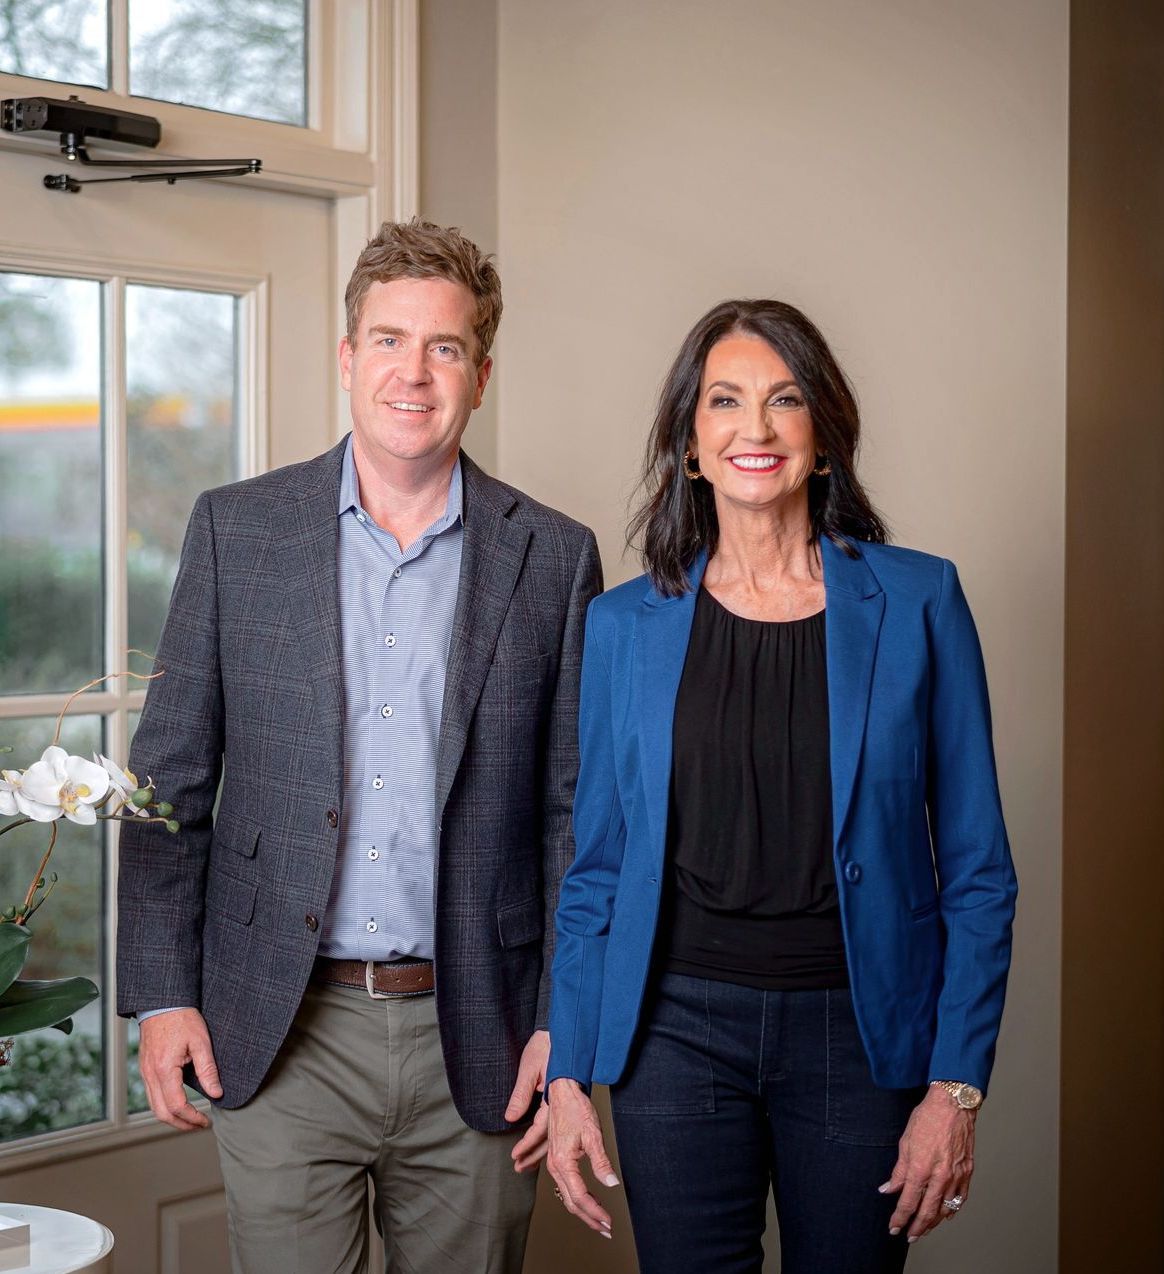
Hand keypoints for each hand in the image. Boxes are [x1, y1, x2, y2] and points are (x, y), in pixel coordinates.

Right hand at [138, 1008, 222, 1130]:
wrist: (162, 1002)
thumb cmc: (182, 1018)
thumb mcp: (201, 1042)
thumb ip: (208, 1070)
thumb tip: (217, 1093)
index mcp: (164, 1070)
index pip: (177, 1106)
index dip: (192, 1118)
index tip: (206, 1121)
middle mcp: (150, 1074)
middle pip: (161, 1113)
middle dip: (180, 1124)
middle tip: (198, 1125)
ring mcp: (145, 1072)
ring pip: (154, 1106)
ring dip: (171, 1117)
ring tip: (190, 1118)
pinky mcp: (145, 1068)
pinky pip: (151, 1094)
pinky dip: (163, 1105)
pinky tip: (177, 1103)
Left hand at [507, 1030, 549, 1170]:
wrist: (560, 1031)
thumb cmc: (544, 1045)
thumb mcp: (529, 1067)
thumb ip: (521, 1094)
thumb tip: (511, 1118)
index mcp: (555, 1095)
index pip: (541, 1127)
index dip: (528, 1143)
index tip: (516, 1157)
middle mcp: (560, 1102)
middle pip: (549, 1135)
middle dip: (534, 1153)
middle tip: (519, 1168)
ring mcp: (562, 1102)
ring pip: (553, 1131)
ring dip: (539, 1148)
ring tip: (526, 1163)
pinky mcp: (560, 1098)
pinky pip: (554, 1122)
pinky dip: (546, 1137)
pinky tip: (540, 1145)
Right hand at [546, 1077, 618, 1236]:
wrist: (562, 1092)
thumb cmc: (576, 1109)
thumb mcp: (593, 1134)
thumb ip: (601, 1162)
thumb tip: (612, 1183)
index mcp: (563, 1162)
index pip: (580, 1197)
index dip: (595, 1212)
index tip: (609, 1222)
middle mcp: (555, 1166)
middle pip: (571, 1202)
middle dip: (589, 1218)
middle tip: (606, 1229)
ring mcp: (553, 1163)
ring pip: (567, 1195)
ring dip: (583, 1210)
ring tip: (598, 1220)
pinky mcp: (556, 1159)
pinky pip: (565, 1186)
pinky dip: (575, 1198)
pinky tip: (585, 1202)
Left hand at [880, 1085, 975, 1241]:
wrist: (953, 1105)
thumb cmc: (927, 1118)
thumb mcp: (905, 1142)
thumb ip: (898, 1170)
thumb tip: (888, 1189)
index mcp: (921, 1168)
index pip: (908, 1202)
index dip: (900, 1218)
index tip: (894, 1228)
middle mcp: (939, 1176)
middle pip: (927, 1211)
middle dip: (916, 1227)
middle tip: (909, 1237)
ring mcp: (956, 1176)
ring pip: (944, 1209)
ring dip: (933, 1222)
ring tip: (924, 1230)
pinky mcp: (967, 1173)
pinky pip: (960, 1199)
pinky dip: (951, 1210)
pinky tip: (945, 1215)